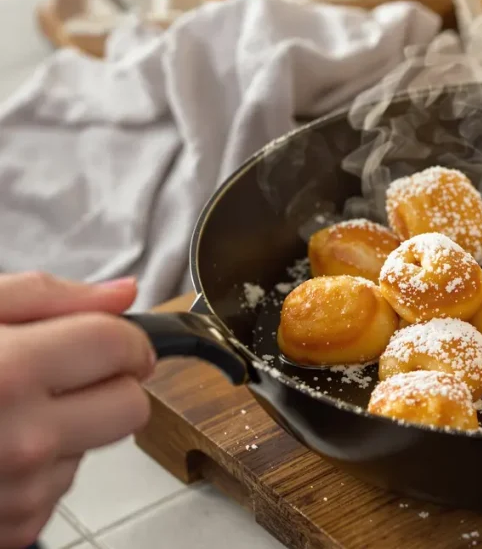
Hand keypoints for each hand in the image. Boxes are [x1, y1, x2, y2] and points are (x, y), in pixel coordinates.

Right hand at [0, 273, 154, 547]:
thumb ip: (45, 298)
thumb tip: (120, 294)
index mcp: (9, 373)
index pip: (123, 348)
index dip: (124, 336)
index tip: (111, 337)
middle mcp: (22, 440)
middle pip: (130, 407)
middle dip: (110, 384)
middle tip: (65, 373)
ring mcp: (18, 493)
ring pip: (95, 448)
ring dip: (66, 428)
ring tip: (0, 413)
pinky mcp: (12, 530)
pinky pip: (57, 488)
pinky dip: (36, 468)